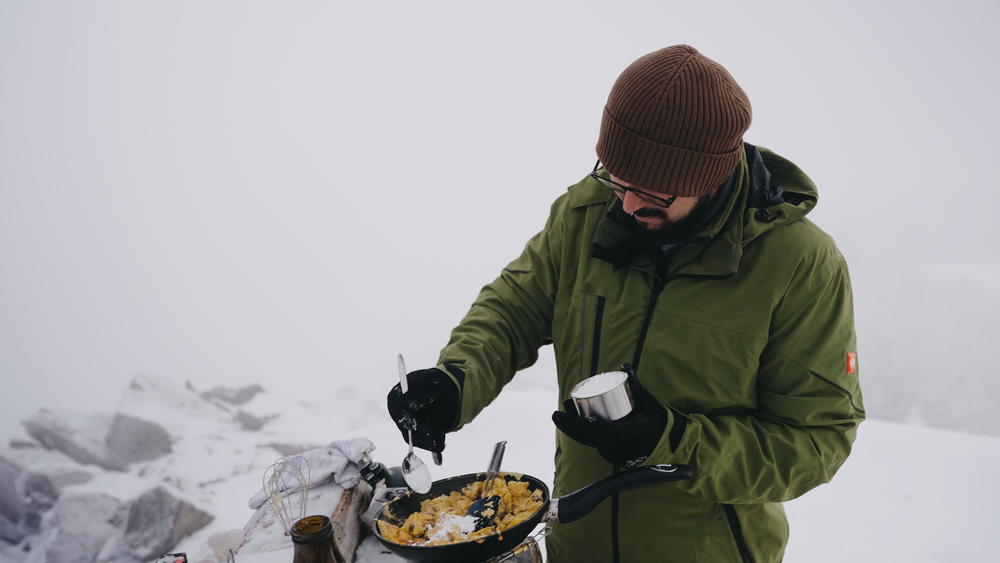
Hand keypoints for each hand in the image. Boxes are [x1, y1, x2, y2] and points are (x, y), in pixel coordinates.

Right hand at [387, 367, 460, 452]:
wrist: (455, 394)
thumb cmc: (442, 384)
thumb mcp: (435, 385)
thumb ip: (420, 392)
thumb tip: (405, 402)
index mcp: (403, 390)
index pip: (395, 403)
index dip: (402, 416)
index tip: (412, 424)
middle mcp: (402, 406)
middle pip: (402, 423)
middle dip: (418, 432)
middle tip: (432, 438)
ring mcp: (410, 419)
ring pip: (411, 435)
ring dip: (426, 440)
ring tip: (441, 439)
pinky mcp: (417, 430)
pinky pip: (419, 441)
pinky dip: (430, 444)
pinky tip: (440, 443)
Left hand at [552, 363, 668, 467]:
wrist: (661, 439)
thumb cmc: (653, 417)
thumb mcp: (647, 401)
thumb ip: (635, 383)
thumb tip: (624, 365)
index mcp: (631, 434)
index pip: (607, 432)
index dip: (591, 427)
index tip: (578, 418)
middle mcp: (619, 446)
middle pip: (590, 439)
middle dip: (571, 427)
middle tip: (557, 414)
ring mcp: (612, 450)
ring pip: (587, 442)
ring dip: (571, 430)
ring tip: (559, 415)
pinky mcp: (607, 450)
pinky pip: (590, 442)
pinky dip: (578, 433)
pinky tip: (568, 422)